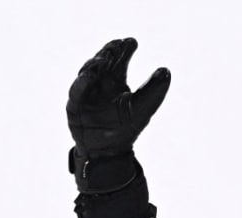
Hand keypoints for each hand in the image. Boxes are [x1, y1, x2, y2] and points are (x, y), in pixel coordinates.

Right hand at [67, 38, 169, 158]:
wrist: (110, 152)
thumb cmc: (125, 128)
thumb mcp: (142, 108)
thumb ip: (154, 91)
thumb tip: (166, 70)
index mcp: (115, 81)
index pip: (119, 61)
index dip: (124, 50)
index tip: (132, 42)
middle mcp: (99, 83)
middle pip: (102, 63)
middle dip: (109, 53)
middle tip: (118, 45)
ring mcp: (86, 93)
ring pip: (87, 73)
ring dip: (95, 65)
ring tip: (105, 58)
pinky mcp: (75, 107)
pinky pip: (77, 93)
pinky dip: (82, 85)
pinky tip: (89, 77)